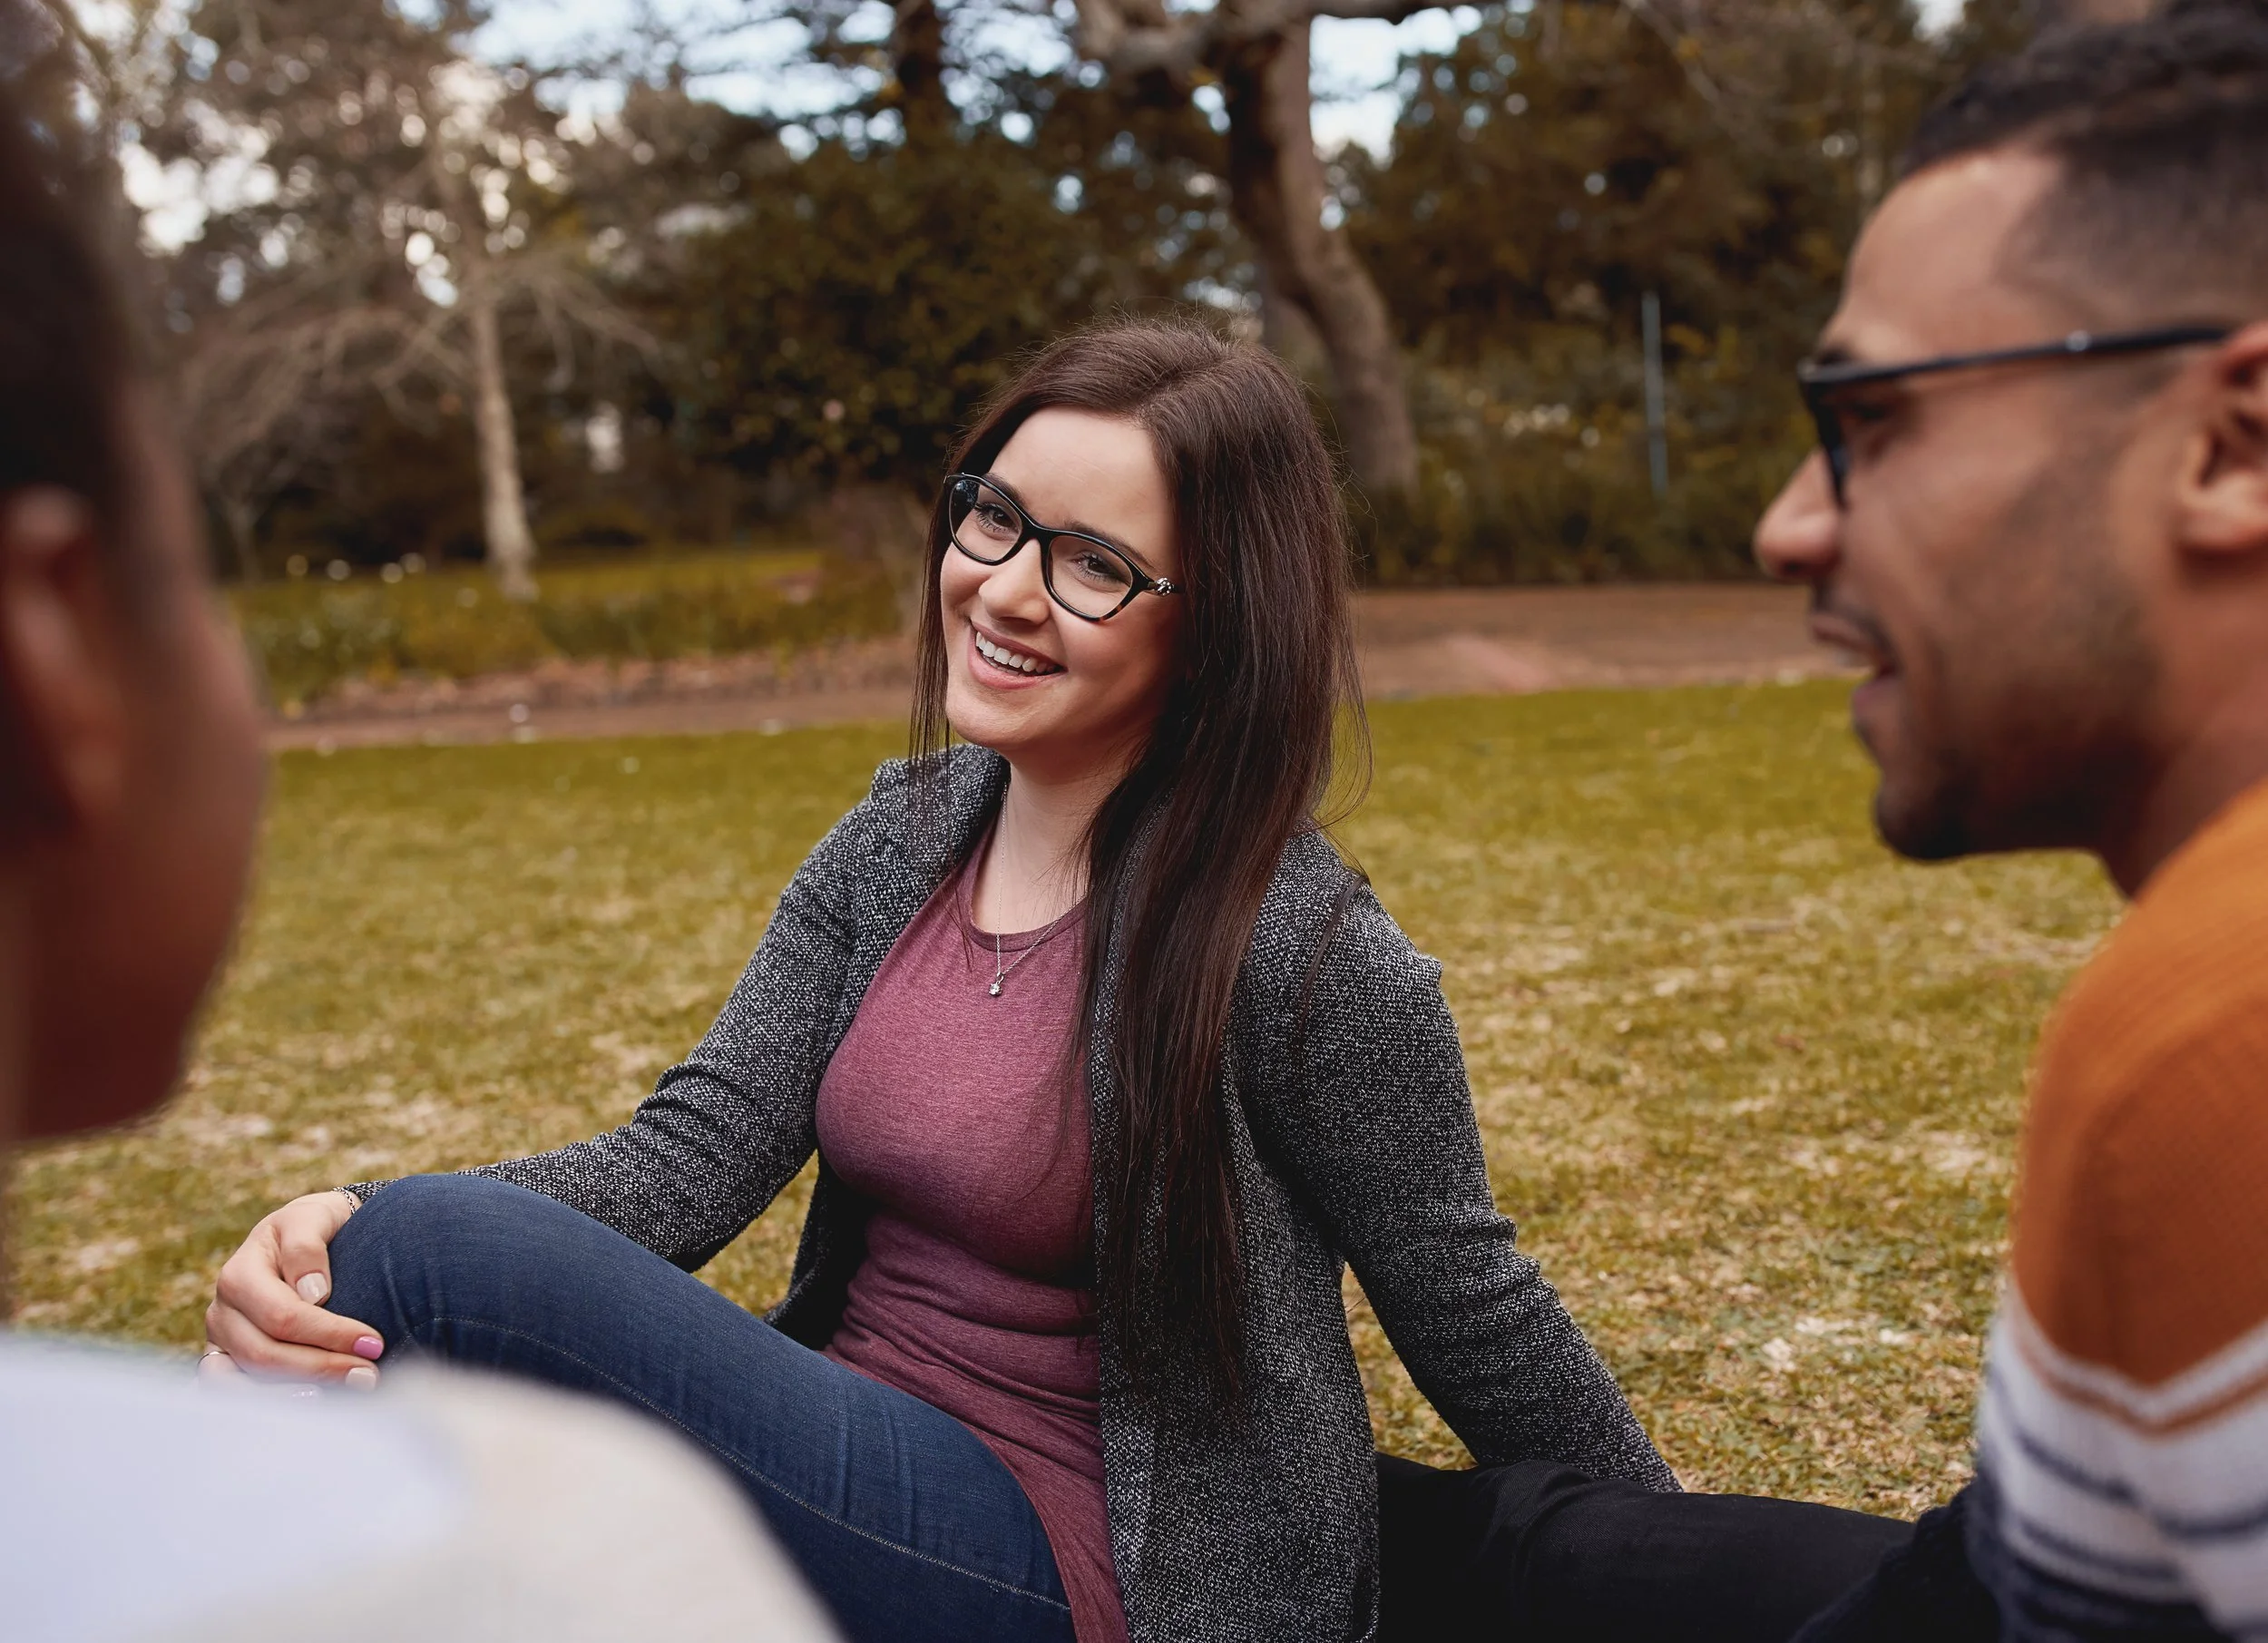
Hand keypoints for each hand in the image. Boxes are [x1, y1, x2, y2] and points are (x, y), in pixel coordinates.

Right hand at [203, 1190, 384, 1386]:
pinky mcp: (226, 1364)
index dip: (329, 1333)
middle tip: (369, 1374)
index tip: (373, 1343)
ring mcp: (221, 1343)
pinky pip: (234, 1395)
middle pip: (264, 1354)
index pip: (282, 1315)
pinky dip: (269, 1405)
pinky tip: (313, 1403)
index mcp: (239, 1275)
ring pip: (243, 1382)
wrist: (304, 1240)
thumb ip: (307, 1246)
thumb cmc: (314, 1228)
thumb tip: (313, 1294)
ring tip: (346, 1394)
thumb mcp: (312, 1217)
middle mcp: (222, 1313)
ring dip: (296, 1394)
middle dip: (322, 1367)